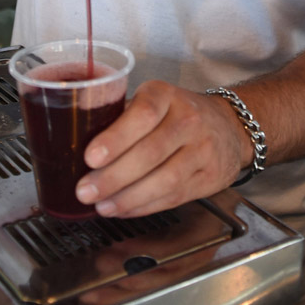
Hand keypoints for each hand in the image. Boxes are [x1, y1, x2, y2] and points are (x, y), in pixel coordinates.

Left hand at [74, 80, 252, 217]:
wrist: (229, 126)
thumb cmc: (177, 114)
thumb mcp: (153, 101)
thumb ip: (121, 117)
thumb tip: (75, 140)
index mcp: (166, 95)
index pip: (143, 114)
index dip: (116, 137)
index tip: (90, 157)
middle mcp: (189, 119)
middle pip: (150, 152)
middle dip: (113, 176)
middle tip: (86, 190)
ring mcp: (202, 149)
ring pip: (165, 179)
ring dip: (128, 197)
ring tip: (102, 205)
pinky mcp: (209, 177)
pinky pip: (174, 196)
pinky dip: (145, 207)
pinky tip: (124, 209)